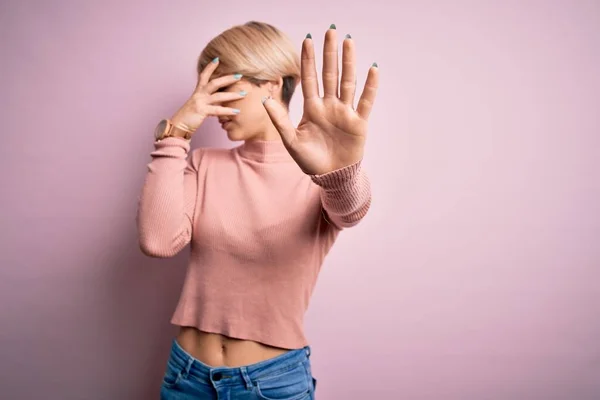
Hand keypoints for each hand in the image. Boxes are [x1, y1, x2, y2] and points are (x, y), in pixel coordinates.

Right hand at [170, 58, 244, 133]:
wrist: (178, 126)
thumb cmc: (189, 117)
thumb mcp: (199, 106)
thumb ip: (209, 101)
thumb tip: (220, 101)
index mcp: (197, 92)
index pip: (204, 75)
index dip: (210, 67)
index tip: (217, 59)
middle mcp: (198, 94)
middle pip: (214, 82)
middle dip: (227, 78)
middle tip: (239, 75)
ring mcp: (200, 102)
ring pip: (218, 96)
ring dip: (232, 95)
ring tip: (244, 94)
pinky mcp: (201, 111)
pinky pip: (217, 110)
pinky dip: (228, 111)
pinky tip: (237, 111)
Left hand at [263, 27, 378, 174]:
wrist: (331, 177)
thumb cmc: (311, 161)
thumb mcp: (291, 141)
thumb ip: (280, 120)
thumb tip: (264, 99)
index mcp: (312, 109)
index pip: (310, 79)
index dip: (308, 60)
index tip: (307, 40)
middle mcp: (329, 106)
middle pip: (329, 74)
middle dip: (329, 53)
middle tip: (331, 31)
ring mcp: (345, 112)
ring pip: (347, 82)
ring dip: (348, 62)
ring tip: (349, 41)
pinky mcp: (359, 123)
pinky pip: (365, 101)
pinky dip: (370, 86)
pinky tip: (372, 69)